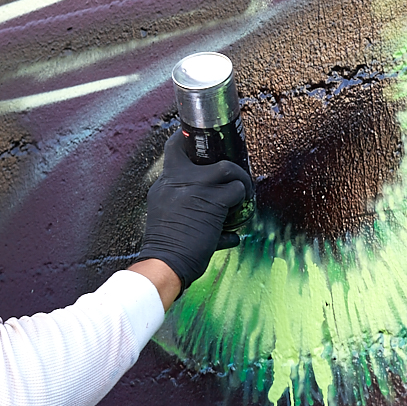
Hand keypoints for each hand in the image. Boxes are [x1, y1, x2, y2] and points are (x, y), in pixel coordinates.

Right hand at [134, 131, 255, 289]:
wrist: (165, 263)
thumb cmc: (167, 249)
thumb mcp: (166, 218)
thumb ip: (187, 211)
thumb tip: (223, 228)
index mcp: (164, 183)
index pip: (174, 148)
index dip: (190, 142)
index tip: (206, 150)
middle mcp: (178, 179)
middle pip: (201, 148)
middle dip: (221, 154)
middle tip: (230, 171)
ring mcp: (196, 187)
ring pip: (228, 167)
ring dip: (240, 179)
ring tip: (242, 193)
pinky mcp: (213, 200)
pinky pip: (237, 190)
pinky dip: (242, 199)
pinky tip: (239, 212)